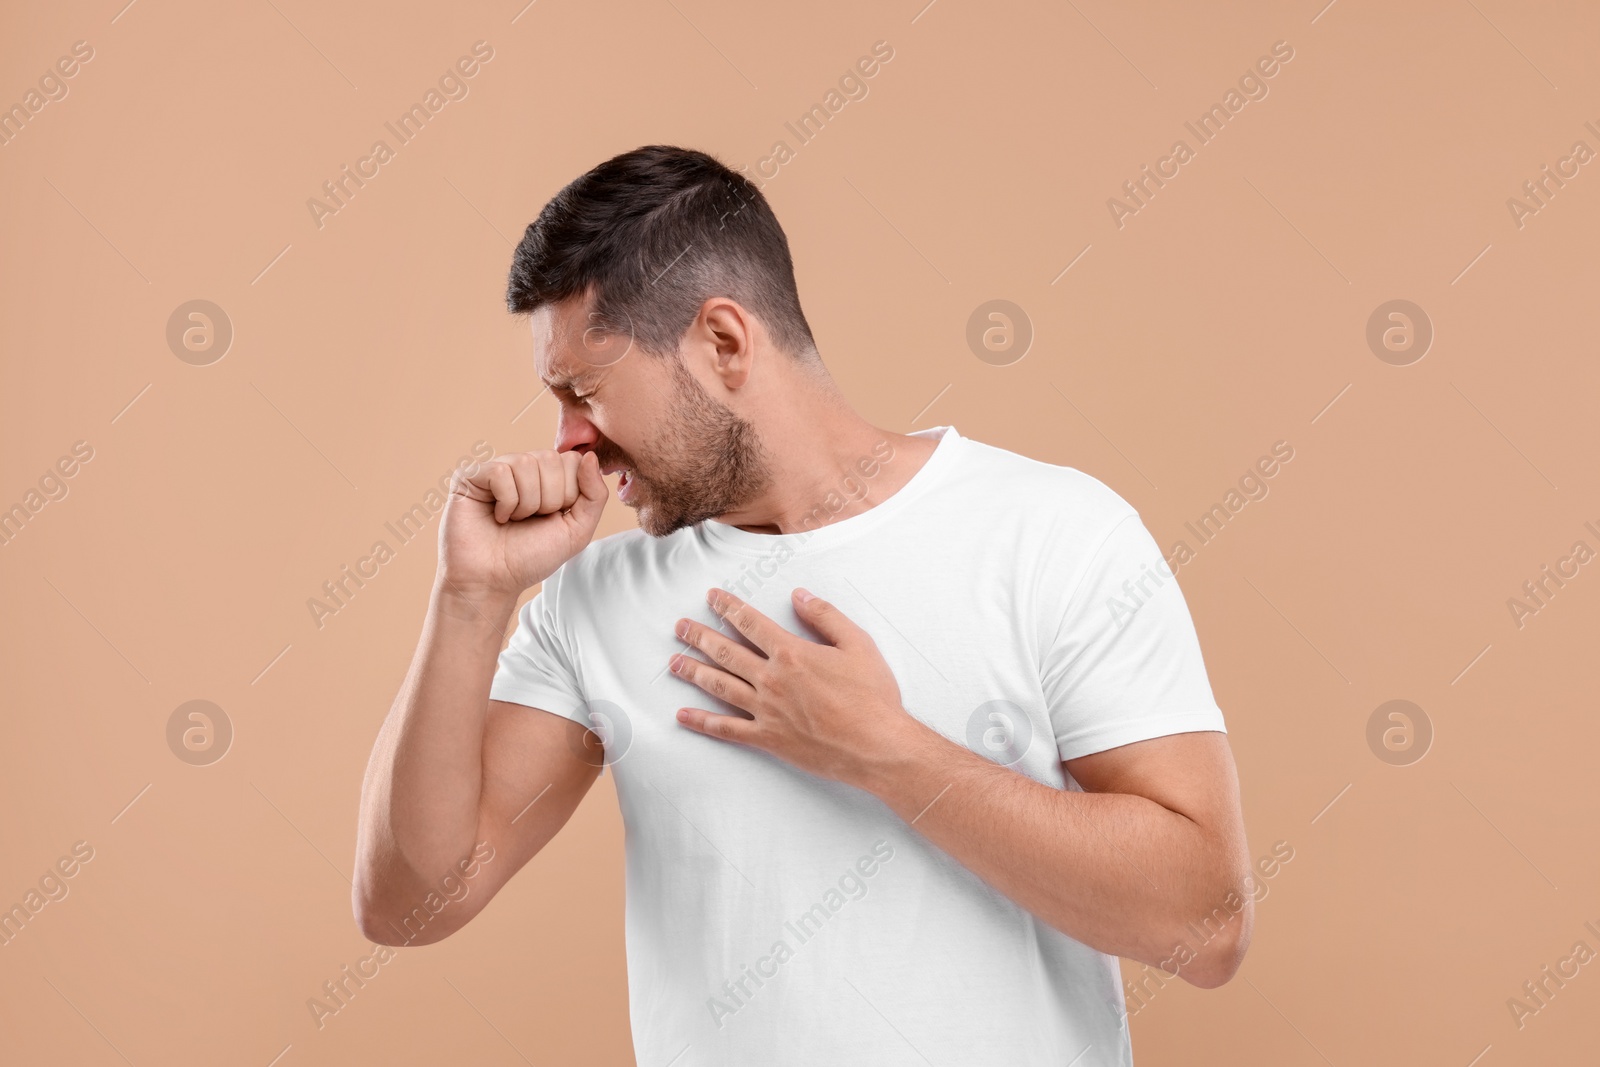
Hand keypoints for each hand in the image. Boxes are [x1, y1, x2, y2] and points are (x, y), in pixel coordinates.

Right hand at [437, 450, 606, 604]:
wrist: (492, 581)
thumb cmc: (531, 557)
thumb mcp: (577, 531)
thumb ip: (595, 496)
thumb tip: (589, 456)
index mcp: (549, 477)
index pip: (573, 459)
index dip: (569, 494)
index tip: (553, 517)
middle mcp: (523, 468)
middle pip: (551, 459)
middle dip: (549, 499)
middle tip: (531, 520)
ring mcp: (496, 468)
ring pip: (526, 463)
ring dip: (526, 503)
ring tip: (514, 520)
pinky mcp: (470, 475)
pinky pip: (501, 471)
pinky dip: (506, 501)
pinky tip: (497, 516)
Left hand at [670, 588, 915, 785]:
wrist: (877, 747)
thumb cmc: (872, 696)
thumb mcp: (858, 645)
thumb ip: (826, 616)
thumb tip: (799, 595)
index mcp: (791, 653)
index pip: (750, 623)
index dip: (728, 607)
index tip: (711, 598)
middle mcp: (771, 680)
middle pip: (726, 652)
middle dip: (699, 636)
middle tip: (679, 627)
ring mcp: (766, 711)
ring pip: (720, 686)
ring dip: (693, 672)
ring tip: (673, 662)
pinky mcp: (767, 739)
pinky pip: (727, 729)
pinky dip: (702, 722)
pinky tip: (683, 716)